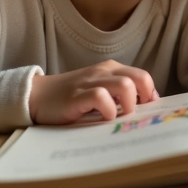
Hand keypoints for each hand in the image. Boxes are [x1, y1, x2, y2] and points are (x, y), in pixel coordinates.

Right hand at [28, 60, 156, 124]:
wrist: (37, 96)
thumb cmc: (72, 97)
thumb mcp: (98, 89)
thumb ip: (118, 94)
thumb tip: (144, 107)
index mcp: (111, 69)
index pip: (142, 76)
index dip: (149, 94)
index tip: (146, 109)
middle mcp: (103, 72)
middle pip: (139, 78)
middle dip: (144, 97)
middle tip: (135, 114)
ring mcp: (90, 82)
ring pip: (124, 85)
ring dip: (128, 105)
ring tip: (119, 117)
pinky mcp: (77, 96)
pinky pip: (101, 98)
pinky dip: (108, 111)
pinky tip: (103, 118)